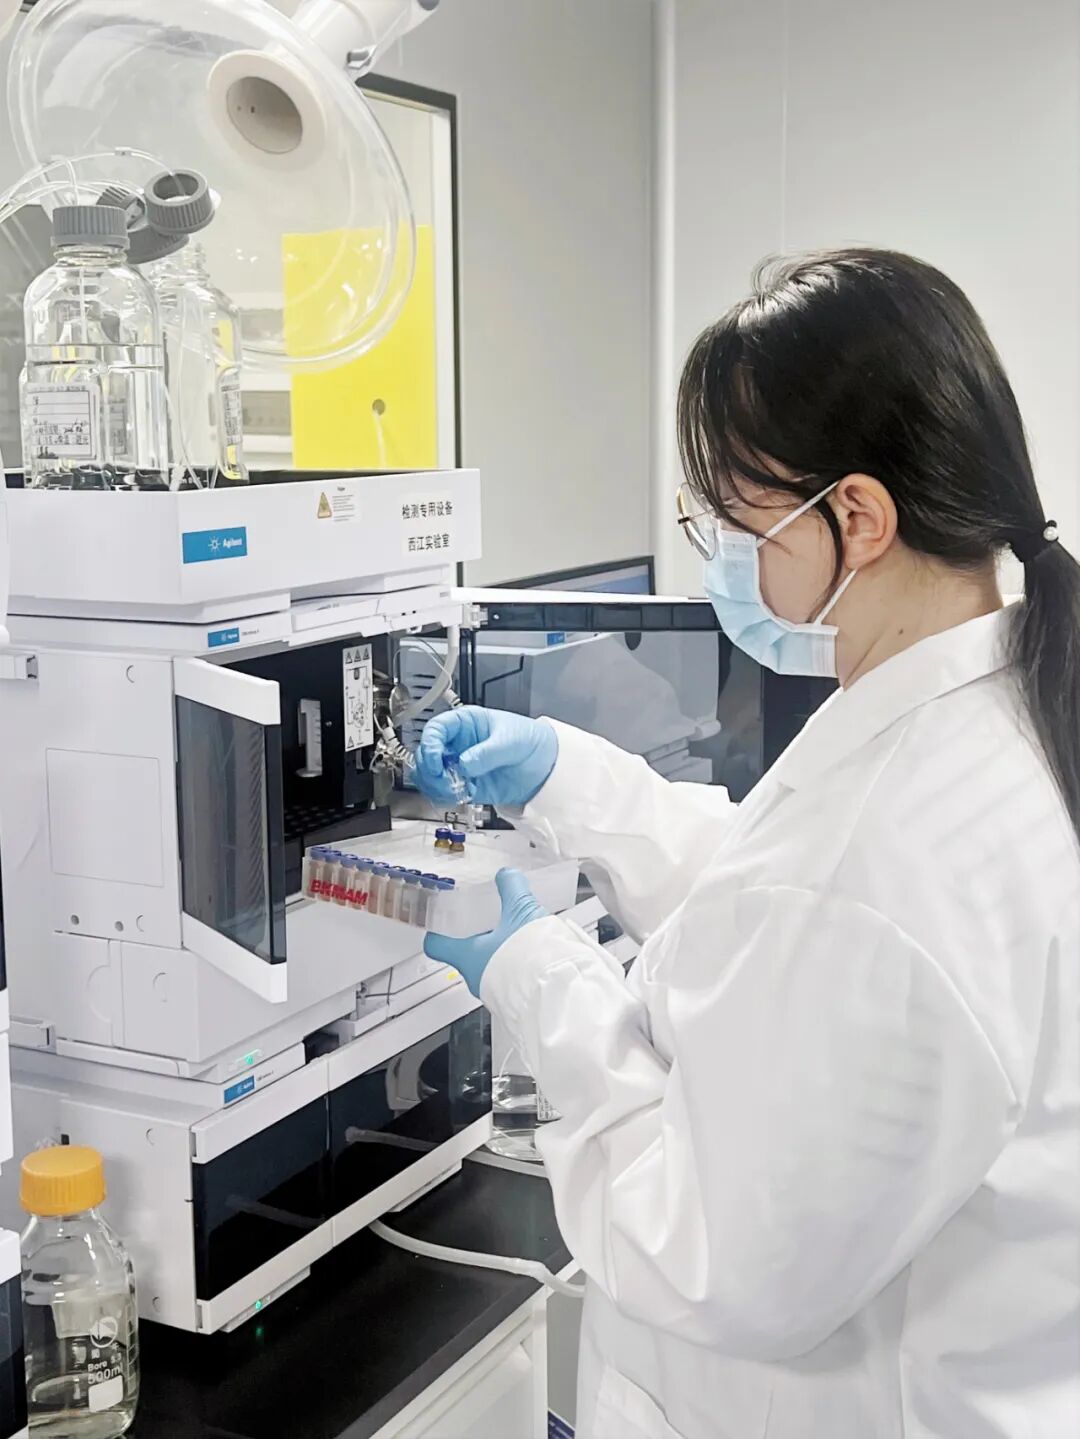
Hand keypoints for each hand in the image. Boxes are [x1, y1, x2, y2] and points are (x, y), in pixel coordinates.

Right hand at [417, 707, 557, 807]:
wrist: (546, 764)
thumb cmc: (529, 739)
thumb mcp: (510, 740)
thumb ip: (487, 752)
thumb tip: (465, 764)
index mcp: (465, 723)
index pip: (435, 729)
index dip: (430, 744)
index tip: (436, 760)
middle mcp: (457, 744)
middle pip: (426, 754)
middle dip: (430, 769)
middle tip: (444, 779)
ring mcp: (459, 766)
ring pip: (430, 776)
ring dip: (435, 785)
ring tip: (453, 789)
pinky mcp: (465, 785)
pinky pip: (444, 792)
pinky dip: (445, 797)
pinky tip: (459, 795)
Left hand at [424, 868, 546, 995]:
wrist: (559, 991)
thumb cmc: (531, 957)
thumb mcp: (521, 910)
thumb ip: (511, 889)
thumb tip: (507, 876)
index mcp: (466, 956)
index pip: (436, 945)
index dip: (438, 929)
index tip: (443, 917)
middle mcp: (476, 977)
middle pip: (465, 953)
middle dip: (478, 935)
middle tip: (491, 917)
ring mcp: (495, 991)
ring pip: (489, 965)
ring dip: (501, 949)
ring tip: (519, 932)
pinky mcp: (515, 998)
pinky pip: (509, 976)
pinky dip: (517, 962)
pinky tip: (534, 949)